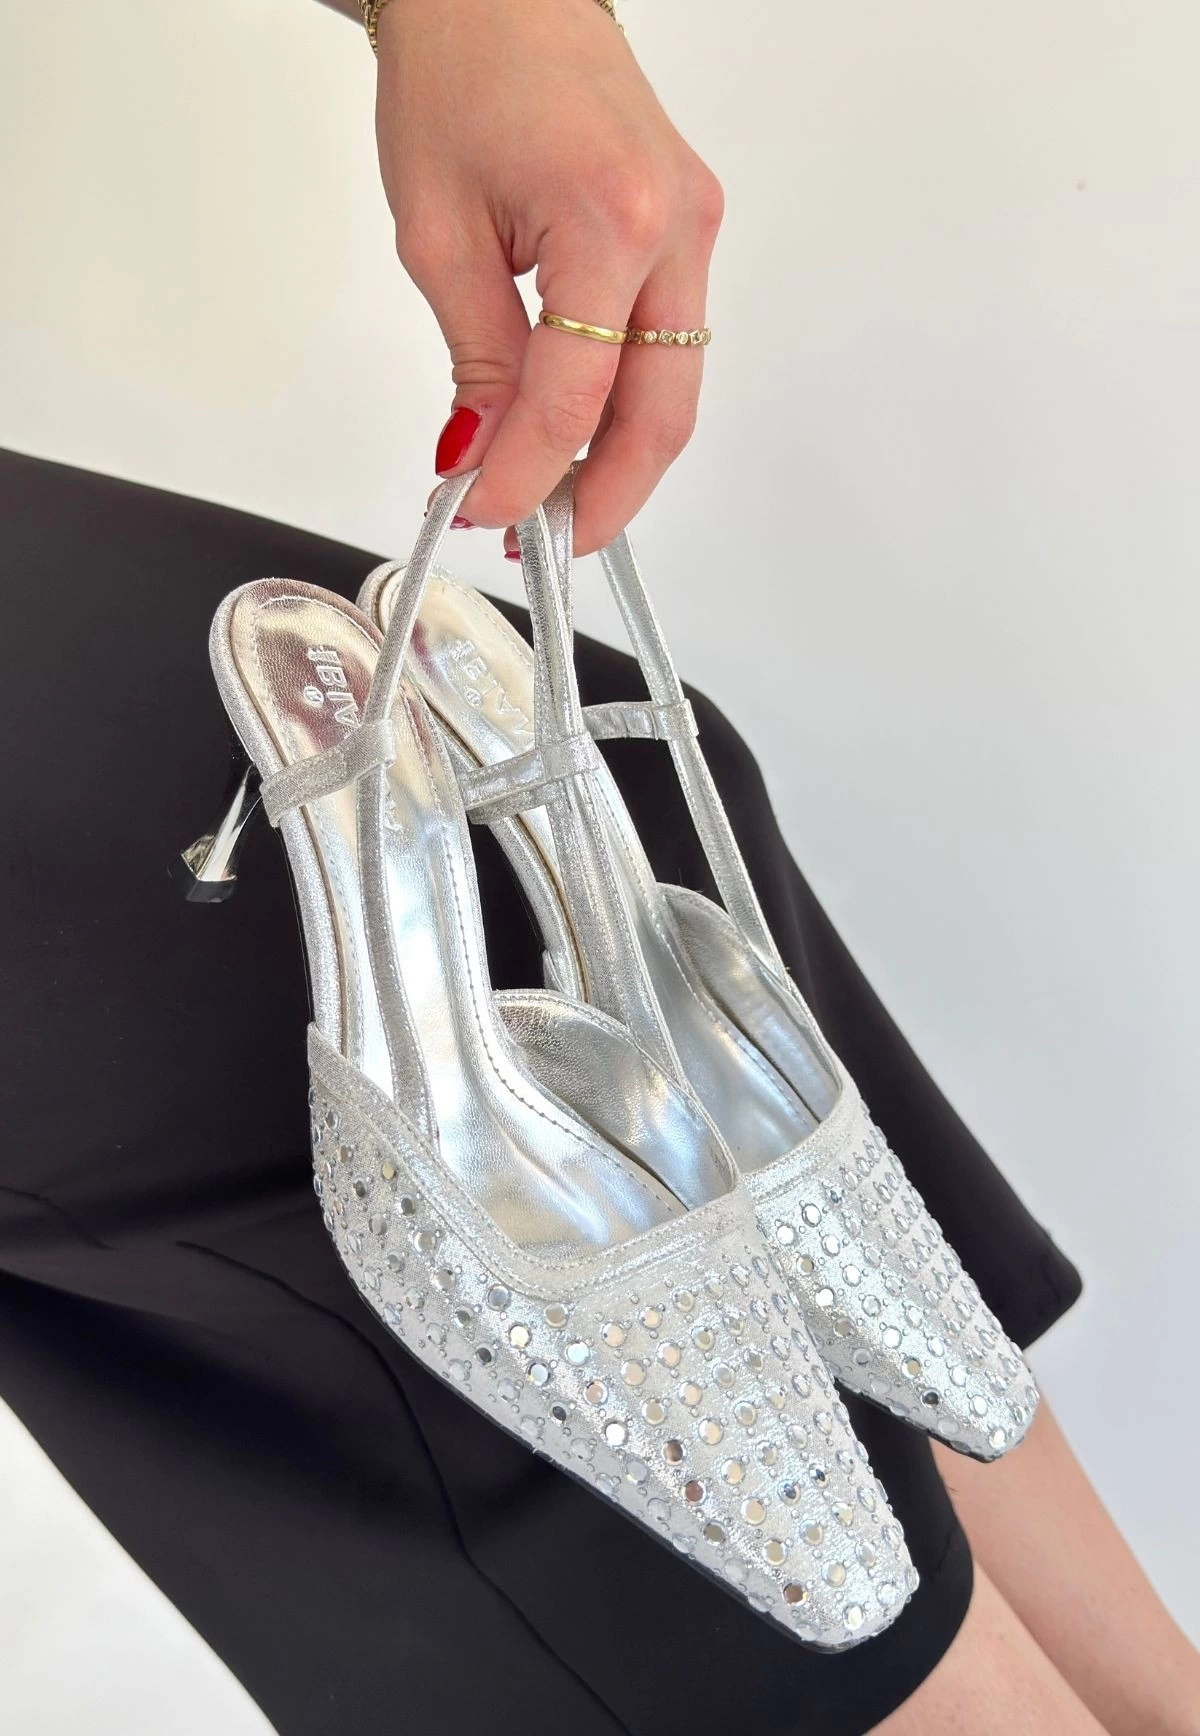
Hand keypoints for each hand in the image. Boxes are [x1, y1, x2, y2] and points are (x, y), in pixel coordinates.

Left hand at [374, 0, 722, 553]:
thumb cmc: (462, 67)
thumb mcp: (438, 232)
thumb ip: (475, 359)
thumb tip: (481, 457)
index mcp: (611, 219)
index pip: (575, 400)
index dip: (526, 476)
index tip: (479, 515)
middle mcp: (676, 225)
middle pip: (662, 413)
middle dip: (605, 498)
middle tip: (544, 544)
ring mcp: (696, 225)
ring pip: (675, 388)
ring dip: (618, 458)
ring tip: (553, 499)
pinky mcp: (691, 225)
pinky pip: (668, 343)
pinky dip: (625, 401)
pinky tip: (578, 431)